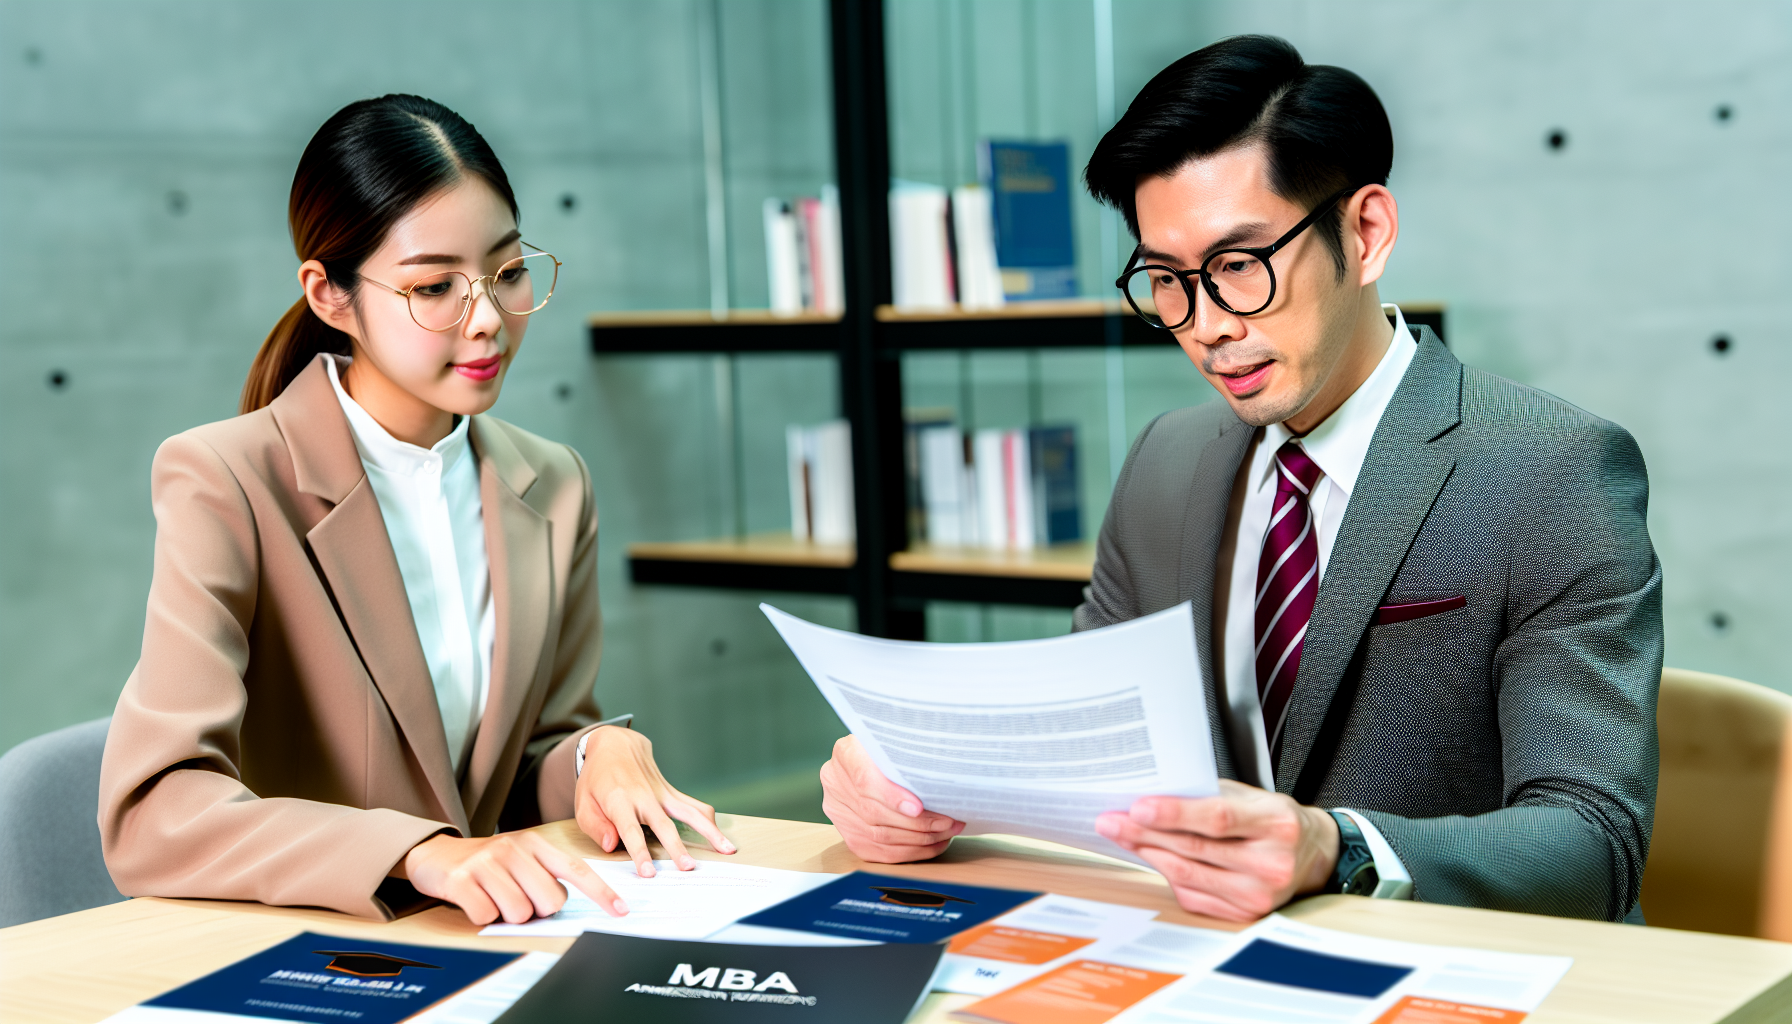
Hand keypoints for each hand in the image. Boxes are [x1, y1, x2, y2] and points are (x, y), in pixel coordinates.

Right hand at [401, 830, 626, 925]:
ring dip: (508, 914)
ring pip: (520, 912)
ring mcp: (487, 862)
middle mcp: (514, 849)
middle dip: (538, 910)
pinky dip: (483, 916)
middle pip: (550, 900)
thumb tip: (564, 904)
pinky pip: (487, 916)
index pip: (576, 870)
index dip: (601, 892)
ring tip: (494, 897)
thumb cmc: (488, 863)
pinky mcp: (462, 879)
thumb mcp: (520, 860)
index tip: (621, 910)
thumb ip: (544, 875)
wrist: (436, 855)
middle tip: (517, 898)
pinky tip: (475, 899)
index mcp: (535, 844)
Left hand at [575, 725, 734, 877]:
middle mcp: (644, 797)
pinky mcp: (671, 792)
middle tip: (689, 868)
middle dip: (677, 848)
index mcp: (619, 801)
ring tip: (727, 849)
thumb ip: (596, 826)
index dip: (640, 852)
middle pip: (664, 826)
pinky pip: (693, 805)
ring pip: (690, 813)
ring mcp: (661, 793)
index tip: (649, 872)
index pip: (631, 831)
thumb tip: (612, 846)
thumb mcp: (583, 802)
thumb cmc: (596, 778)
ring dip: (709, 832)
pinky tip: (720, 835)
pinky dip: (708, 818)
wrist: (615, 743)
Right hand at [820, 735, 964, 861]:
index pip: (864, 779)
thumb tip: (939, 780)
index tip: (918, 807)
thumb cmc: (895, 750)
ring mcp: (838, 811)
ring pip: (878, 836)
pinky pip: (879, 852)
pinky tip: (932, 845)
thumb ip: (909, 758)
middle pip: (874, 812)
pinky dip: (910, 852)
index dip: (892, 797)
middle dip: (917, 823)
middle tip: (949, 822)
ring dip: (918, 840)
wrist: (877, 760)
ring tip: (947, 832)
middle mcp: (835, 783)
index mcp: (846, 753)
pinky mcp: (848, 834)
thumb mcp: (898, 744)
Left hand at [1094, 779, 1339, 921]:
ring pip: (1187, 873)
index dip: (1174, 813)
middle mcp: (1270, 863)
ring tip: (1121, 835)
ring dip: (1147, 853)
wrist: (1311, 855)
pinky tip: (1149, 856)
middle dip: (1145, 833)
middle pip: (1194, 848)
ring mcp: (1258, 894)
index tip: (1138, 807)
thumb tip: (1154, 794)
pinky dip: (1165, 873)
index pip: (1217, 818)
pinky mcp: (1244, 914)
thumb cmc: (1274, 820)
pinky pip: (1192, 894)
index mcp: (1275, 824)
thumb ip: (1209, 795)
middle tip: (1111, 820)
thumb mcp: (1252, 796)